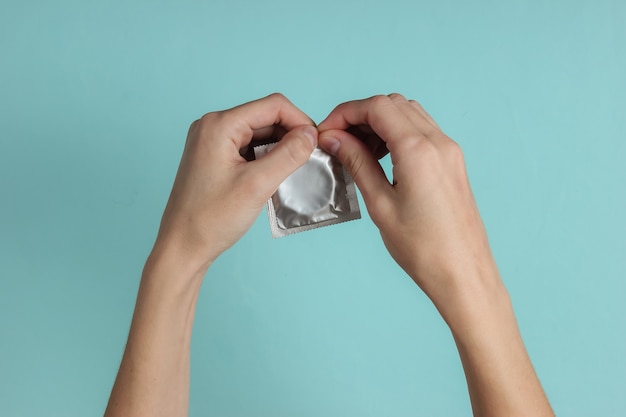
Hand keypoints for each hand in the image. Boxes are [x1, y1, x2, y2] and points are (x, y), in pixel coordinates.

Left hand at [153, 93, 317, 274]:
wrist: (182, 247)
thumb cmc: (210, 219)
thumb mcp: (257, 185)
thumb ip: (288, 155)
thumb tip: (311, 134)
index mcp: (219, 125)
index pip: (273, 106)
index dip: (300, 121)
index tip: (316, 144)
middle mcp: (213, 126)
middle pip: (266, 117)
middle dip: (291, 135)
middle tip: (308, 160)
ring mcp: (211, 141)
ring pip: (259, 133)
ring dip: (280, 147)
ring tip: (293, 170)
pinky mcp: (214, 156)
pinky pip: (248, 146)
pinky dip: (266, 157)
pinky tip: (275, 175)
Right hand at [317, 94, 496, 314]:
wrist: (463, 273)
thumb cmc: (424, 248)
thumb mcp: (380, 205)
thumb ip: (357, 164)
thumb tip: (335, 139)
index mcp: (418, 150)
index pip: (376, 107)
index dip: (345, 113)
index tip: (327, 132)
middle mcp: (438, 142)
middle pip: (392, 104)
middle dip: (360, 115)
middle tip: (338, 140)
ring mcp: (449, 150)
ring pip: (408, 114)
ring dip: (379, 123)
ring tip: (357, 151)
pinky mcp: (452, 162)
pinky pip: (422, 131)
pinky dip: (397, 133)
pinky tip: (381, 158)